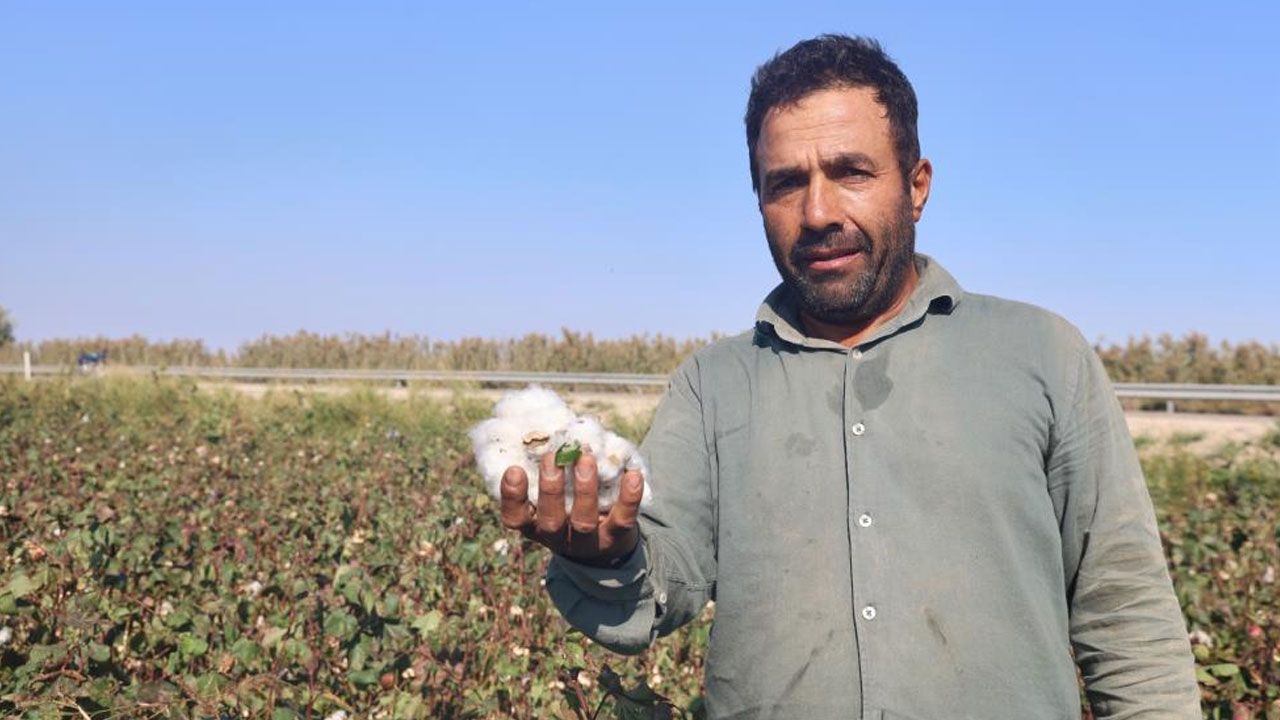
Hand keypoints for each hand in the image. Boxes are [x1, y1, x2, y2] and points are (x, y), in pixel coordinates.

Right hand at [498, 450, 644, 563]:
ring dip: (585, 489)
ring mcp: (587, 540)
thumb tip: (550, 422)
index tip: (514, 469)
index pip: (515, 517)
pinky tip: (633, 475)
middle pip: (550, 520)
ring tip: (586, 459)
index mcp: (534, 524)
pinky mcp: (615, 537)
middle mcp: (557, 536)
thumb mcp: (552, 492)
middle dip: (551, 488)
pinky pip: (622, 520)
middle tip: (553, 457)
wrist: (603, 544)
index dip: (512, 497)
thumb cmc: (568, 503)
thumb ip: (549, 466)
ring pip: (584, 521)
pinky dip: (628, 498)